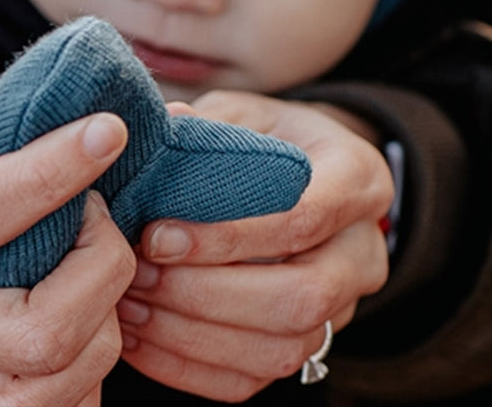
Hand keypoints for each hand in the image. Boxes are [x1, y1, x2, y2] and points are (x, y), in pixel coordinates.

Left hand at [117, 91, 392, 400]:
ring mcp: (343, 308)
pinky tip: (139, 339)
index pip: (302, 219)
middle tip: (138, 272)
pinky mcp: (309, 345)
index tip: (157, 235)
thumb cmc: (268, 136)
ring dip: (192, 335)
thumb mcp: (245, 112)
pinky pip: (255, 380)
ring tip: (129, 305)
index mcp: (357, 180)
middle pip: (300, 298)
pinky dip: (189, 368)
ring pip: (280, 350)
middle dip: (208, 293)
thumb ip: (208, 123)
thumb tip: (164, 126)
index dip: (228, 236)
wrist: (304, 174)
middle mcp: (363, 252)